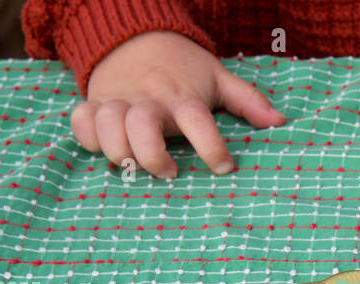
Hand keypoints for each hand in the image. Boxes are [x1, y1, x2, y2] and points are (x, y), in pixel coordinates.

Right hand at [70, 31, 285, 178]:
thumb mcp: (217, 78)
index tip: (223, 168)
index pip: (196, 119)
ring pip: (106, 125)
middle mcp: (147, 99)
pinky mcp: (93, 103)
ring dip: (118, 149)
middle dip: (152, 155)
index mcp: (181, 96)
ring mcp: (117, 101)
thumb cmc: (183, 68)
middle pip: (141, 125)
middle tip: (170, 173)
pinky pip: (80, 121)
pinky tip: (103, 149)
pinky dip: (87, 138)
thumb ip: (247, 101)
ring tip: (134, 166)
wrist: (135, 35)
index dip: (210, 146)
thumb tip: (279, 123)